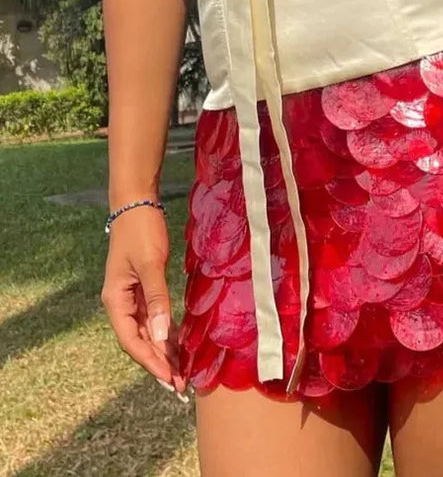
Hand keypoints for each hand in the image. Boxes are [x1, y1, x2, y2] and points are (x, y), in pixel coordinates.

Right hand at [101, 203, 187, 395]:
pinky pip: (153, 318)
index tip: (169, 378)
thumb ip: (156, 299)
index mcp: (115, 300)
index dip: (150, 362)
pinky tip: (180, 344)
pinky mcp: (143, 288)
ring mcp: (131, 296)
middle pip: (138, 341)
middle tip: (180, 385)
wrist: (136, 202)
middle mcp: (120, 303)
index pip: (131, 341)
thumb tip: (160, 336)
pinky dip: (165, 332)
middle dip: (158, 363)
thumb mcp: (150, 264)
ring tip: (182, 371)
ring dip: (163, 351)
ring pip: (147, 332)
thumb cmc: (141, 230)